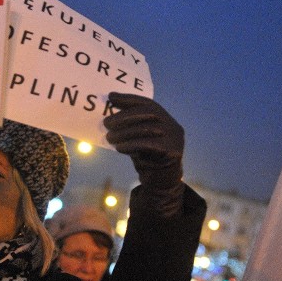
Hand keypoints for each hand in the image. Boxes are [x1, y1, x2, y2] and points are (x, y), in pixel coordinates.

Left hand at [103, 92, 184, 216]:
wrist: (161, 183)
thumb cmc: (146, 159)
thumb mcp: (137, 140)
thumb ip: (129, 128)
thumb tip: (108, 118)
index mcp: (165, 119)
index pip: (147, 104)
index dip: (129, 99)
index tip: (111, 97)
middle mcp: (172, 126)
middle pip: (148, 113)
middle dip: (125, 116)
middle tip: (107, 122)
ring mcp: (175, 138)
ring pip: (147, 129)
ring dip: (125, 132)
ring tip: (110, 137)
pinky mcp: (173, 151)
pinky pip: (149, 144)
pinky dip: (131, 144)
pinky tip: (119, 148)